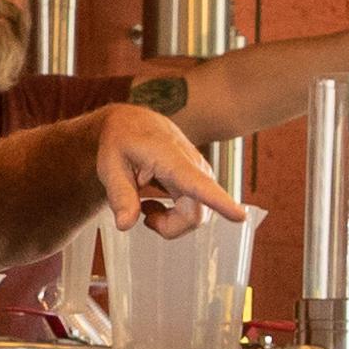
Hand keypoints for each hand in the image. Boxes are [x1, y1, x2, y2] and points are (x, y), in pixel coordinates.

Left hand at [95, 103, 248, 238]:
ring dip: (170, 222)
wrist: (132, 122)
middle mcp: (194, 166)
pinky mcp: (201, 180)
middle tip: (142, 215)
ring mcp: (200, 174)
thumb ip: (119, 195)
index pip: (198, 184)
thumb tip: (125, 225)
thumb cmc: (121, 140)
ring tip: (146, 206)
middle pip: (194, 215)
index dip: (219, 202)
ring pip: (196, 217)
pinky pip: (195, 211)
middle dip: (168, 227)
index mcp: (170, 158)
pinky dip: (174, 216)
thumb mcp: (109, 165)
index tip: (240, 216)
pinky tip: (156, 202)